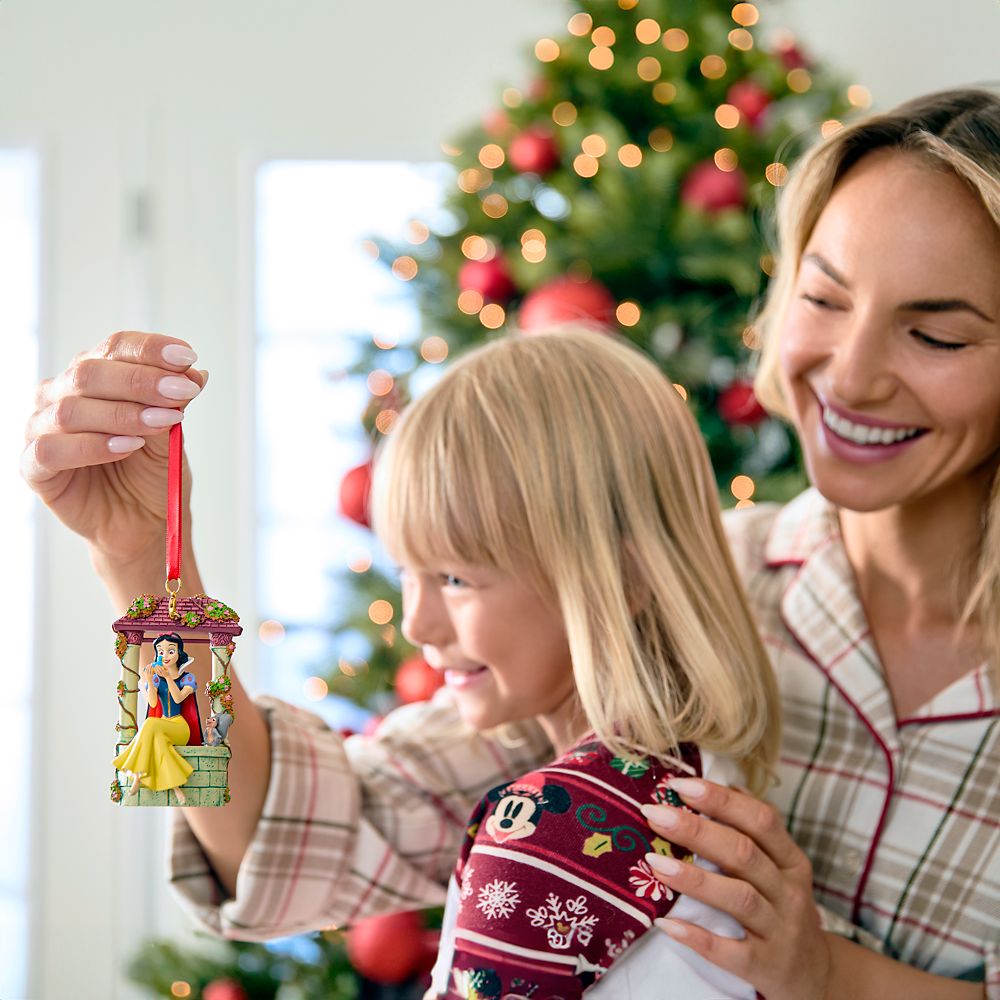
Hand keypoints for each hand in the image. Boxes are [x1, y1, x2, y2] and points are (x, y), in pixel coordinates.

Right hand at [21, 332, 206, 566]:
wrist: (143, 523)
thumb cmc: (150, 472)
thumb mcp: (170, 432)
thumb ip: (174, 401)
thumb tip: (195, 372)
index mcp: (93, 376)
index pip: (114, 348)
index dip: (150, 349)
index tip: (187, 357)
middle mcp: (61, 395)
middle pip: (90, 372)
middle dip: (141, 381)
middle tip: (181, 394)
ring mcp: (42, 429)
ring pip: (70, 409)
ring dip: (122, 414)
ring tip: (160, 424)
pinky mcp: (34, 468)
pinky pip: (52, 450)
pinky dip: (92, 446)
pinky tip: (126, 448)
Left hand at [641, 778, 831, 999]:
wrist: (816, 976)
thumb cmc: (782, 909)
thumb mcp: (779, 869)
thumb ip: (749, 833)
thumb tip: (700, 788)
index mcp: (791, 861)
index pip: (761, 820)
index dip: (720, 800)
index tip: (679, 785)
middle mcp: (789, 892)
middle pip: (743, 854)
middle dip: (696, 830)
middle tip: (654, 814)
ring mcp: (780, 931)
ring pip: (739, 898)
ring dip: (694, 878)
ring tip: (654, 862)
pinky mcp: (765, 967)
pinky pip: (729, 951)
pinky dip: (696, 936)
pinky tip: (664, 922)